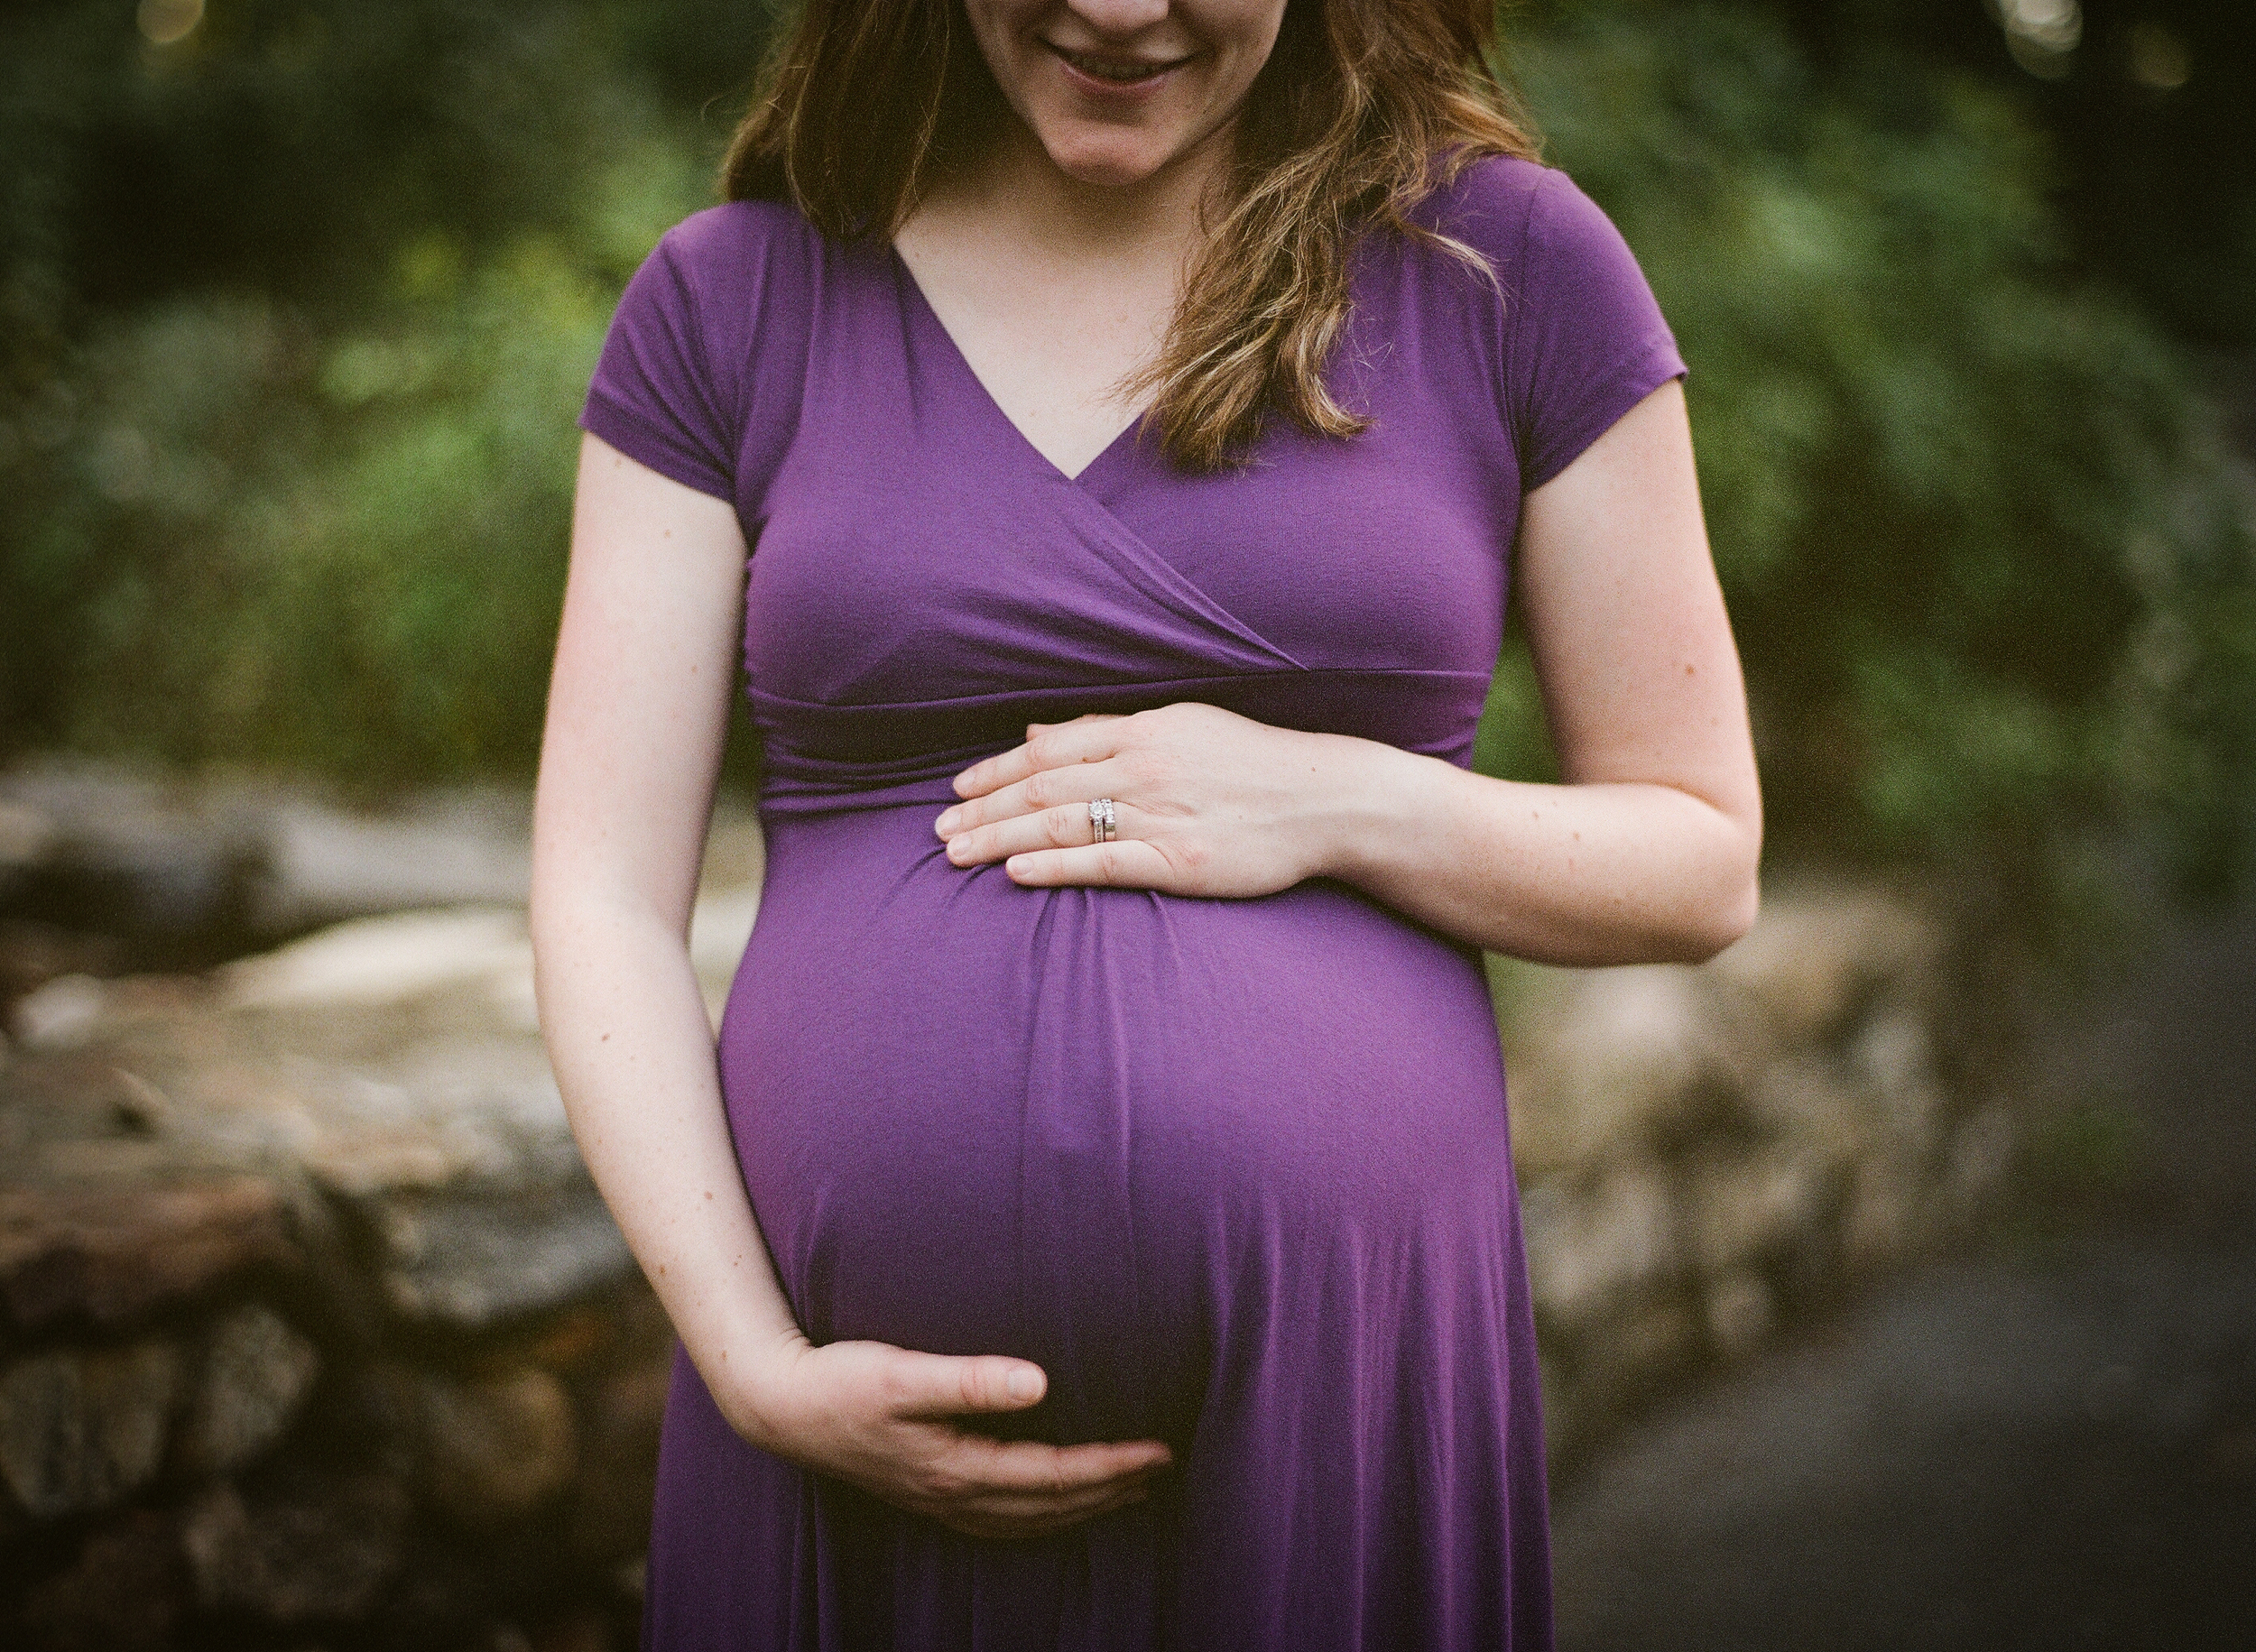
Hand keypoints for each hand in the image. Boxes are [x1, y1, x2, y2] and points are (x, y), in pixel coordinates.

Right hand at [726, 1333, 1172, 1539]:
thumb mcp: (902, 1374)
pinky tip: (1053, 1505)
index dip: (1112, 1466)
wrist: (779, 1407)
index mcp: (956, 1468)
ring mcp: (939, 1501)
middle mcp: (954, 1495)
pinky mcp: (926, 1492)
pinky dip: (1042, 1517)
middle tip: (1166, 1467)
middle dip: (1113, 1489)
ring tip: (1131, 1489)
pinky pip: (1002, 1520)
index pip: (1054, 1477)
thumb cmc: (839, 1381)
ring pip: (1030, 1520)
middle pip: (1052, 1505)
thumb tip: (1041, 1381)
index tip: (1160, 1450)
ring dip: (1084, 1507)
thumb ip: (970, 1380)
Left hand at [934, 705, 1370, 894]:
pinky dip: (1054, 865)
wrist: (1324, 798)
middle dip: (982, 808)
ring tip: (955, 853)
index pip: (1049, 749)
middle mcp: (1144, 768)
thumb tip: (1038, 734)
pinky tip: (1015, 871)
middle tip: (937, 830)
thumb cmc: (1254, 761)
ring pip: (1061, 824)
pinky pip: (1104, 863)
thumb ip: (1109, 729)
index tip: (957, 788)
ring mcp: (1161, 815)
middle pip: (1042, 787)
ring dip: (1000, 837)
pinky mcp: (1180, 862)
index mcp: (1143, 730)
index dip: (996, 770)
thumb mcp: (1183, 725)